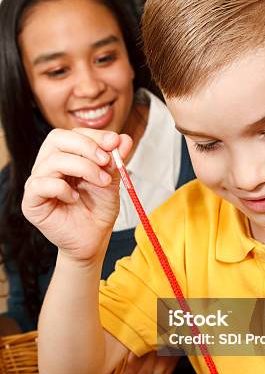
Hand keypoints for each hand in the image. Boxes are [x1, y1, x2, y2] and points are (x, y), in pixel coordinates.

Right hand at [22, 128, 132, 261]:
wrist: (94, 239)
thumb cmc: (98, 210)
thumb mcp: (112, 181)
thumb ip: (115, 160)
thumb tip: (124, 139)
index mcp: (66, 156)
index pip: (73, 134)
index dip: (93, 135)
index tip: (115, 142)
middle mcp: (48, 165)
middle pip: (57, 139)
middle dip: (86, 146)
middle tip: (106, 161)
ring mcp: (38, 182)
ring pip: (52, 161)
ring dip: (83, 167)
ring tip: (102, 182)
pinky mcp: (31, 202)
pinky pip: (41, 184)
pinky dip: (62, 188)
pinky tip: (75, 198)